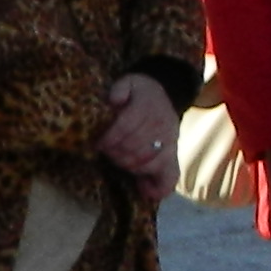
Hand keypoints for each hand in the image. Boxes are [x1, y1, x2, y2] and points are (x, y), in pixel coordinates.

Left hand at [99, 72, 179, 204]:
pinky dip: (156, 187)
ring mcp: (170, 143)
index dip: (108, 139)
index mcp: (147, 108)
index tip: (97, 143)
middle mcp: (161, 126)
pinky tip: (143, 188)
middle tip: (105, 152)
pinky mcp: (173, 156)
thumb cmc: (140, 93)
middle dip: (114, 154)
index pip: (126, 128)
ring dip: (127, 166)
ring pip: (147, 164)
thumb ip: (119, 89)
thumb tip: (114, 100)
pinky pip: (169, 177)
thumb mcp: (129, 82)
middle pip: (133, 149)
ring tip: (118, 160)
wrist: (167, 94)